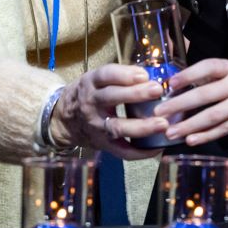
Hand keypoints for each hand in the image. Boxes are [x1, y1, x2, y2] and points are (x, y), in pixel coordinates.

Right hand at [48, 64, 168, 158]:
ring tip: (162, 123)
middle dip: (136, 94)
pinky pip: (122, 151)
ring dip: (142, 126)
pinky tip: (157, 148)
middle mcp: (91, 103)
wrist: (65, 120)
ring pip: (118, 127)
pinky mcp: (103, 144)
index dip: (124, 74)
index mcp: (90, 83)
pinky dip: (140, 152)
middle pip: (112, 98)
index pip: (105, 75)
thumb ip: (118, 78)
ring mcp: (97, 126)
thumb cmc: (88, 94)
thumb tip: (152, 77)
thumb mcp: (95, 80)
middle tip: (157, 90)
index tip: (143, 74)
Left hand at [155, 59, 227, 146]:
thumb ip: (206, 77)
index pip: (207, 68)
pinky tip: (191, 140)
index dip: (188, 75)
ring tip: (171, 132)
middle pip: (206, 95)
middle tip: (160, 112)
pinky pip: (224, 129)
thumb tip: (173, 88)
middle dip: (180, 104)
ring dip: (190, 125)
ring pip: (213, 116)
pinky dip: (206, 135)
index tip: (170, 84)